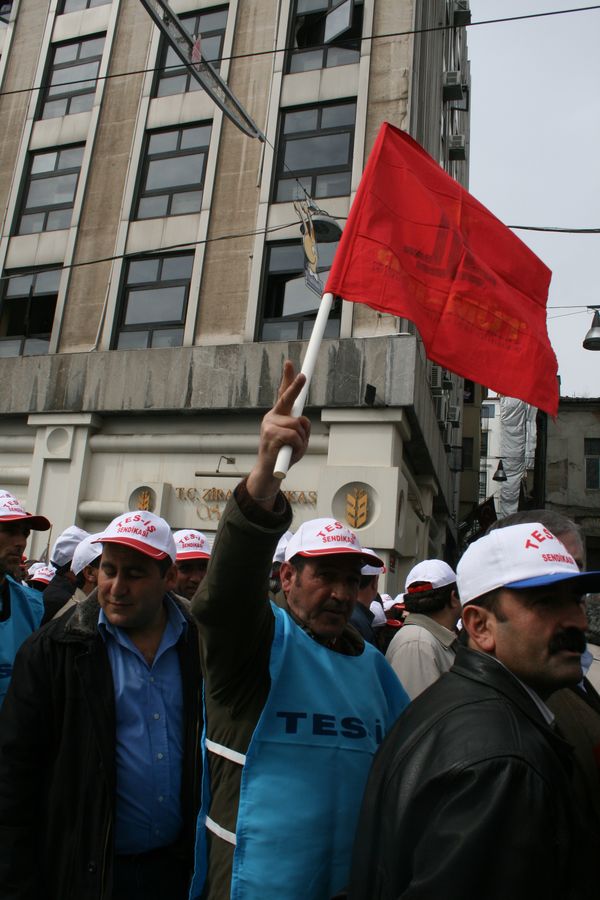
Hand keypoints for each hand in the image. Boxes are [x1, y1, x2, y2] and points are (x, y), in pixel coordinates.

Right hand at [247, 361, 310, 506]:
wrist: (269, 473)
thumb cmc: (284, 455)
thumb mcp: (298, 440)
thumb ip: (301, 428)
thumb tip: (302, 420)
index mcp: (278, 416)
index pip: (283, 393)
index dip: (288, 378)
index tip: (290, 363)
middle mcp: (272, 417)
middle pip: (287, 398)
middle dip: (295, 386)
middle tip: (303, 375)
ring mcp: (269, 425)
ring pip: (297, 424)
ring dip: (302, 438)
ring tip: (295, 449)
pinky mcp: (270, 435)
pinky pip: (294, 436)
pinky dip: (298, 445)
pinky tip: (291, 452)